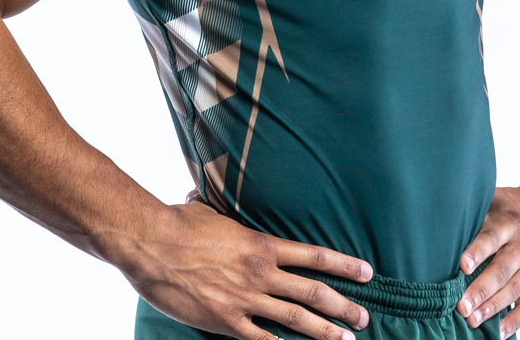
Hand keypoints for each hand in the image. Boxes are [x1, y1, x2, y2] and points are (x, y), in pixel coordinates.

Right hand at [121, 202, 373, 339]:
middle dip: (343, 307)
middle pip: (313, 293)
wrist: (151, 243)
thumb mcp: (213, 211)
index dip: (344, 266)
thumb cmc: (178, 223)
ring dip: (324, 332)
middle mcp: (261, 273)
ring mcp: (245, 300)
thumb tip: (215, 194)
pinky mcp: (226, 322)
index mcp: (263, 245)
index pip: (314, 256)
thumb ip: (228, 215)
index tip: (367, 273)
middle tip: (364, 318)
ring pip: (296, 320)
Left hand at [455, 185, 519, 336]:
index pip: (493, 237)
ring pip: (513, 290)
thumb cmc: (516, 207)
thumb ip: (474, 207)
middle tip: (461, 306)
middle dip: (480, 290)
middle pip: (502, 270)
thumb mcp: (498, 199)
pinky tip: (500, 331)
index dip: (478, 251)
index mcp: (510, 222)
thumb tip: (439, 214)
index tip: (462, 266)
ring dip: (492, 307)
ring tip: (472, 320)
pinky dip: (516, 320)